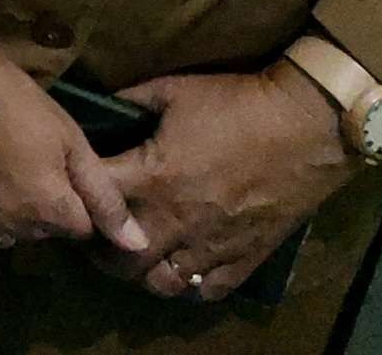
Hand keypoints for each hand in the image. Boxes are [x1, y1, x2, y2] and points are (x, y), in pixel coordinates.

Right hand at [0, 0, 146, 257]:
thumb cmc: (14, 101)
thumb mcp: (70, 140)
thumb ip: (105, 198)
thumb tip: (138, 246)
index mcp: (48, 212)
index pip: (79, 229)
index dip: (74, 200)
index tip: (59, 170)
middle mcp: (10, 228)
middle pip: (39, 232)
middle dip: (40, 208)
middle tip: (26, 163)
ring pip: (1, 234)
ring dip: (5, 215)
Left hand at [102, 68, 353, 301]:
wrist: (308, 125)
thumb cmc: (237, 104)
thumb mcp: (173, 90)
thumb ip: (130, 101)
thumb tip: (99, 105)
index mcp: (153, 178)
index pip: (96, 203)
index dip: (77, 199)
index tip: (73, 193)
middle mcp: (178, 221)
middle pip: (121, 260)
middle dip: (101, 251)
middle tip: (98, 233)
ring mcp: (212, 246)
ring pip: (162, 285)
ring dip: (143, 273)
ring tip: (139, 253)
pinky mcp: (246, 258)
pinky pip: (208, 290)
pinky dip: (189, 284)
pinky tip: (182, 266)